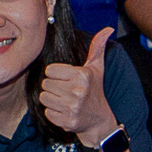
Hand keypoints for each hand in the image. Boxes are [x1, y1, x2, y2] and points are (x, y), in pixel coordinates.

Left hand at [39, 29, 120, 143]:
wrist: (99, 121)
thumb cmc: (95, 91)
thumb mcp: (97, 69)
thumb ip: (97, 48)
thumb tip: (108, 29)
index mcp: (82, 75)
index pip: (50, 70)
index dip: (56, 75)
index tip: (67, 79)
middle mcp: (77, 91)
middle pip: (45, 84)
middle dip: (53, 87)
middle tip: (66, 91)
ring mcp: (72, 108)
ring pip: (44, 98)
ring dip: (52, 100)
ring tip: (65, 101)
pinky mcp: (66, 121)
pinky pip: (47, 112)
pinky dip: (54, 113)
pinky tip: (65, 111)